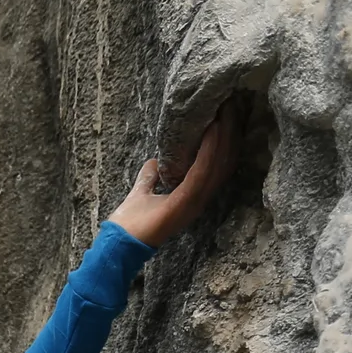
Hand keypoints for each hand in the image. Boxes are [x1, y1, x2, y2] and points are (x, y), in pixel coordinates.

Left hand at [108, 106, 238, 247]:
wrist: (119, 244)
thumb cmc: (130, 223)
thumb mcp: (142, 191)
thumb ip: (150, 176)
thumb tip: (155, 161)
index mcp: (192, 196)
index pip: (216, 165)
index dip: (224, 142)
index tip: (225, 116)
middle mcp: (199, 199)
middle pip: (223, 163)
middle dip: (230, 135)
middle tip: (232, 107)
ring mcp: (194, 202)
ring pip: (217, 165)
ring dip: (223, 138)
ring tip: (227, 113)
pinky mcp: (185, 202)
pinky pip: (201, 173)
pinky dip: (208, 151)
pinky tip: (212, 131)